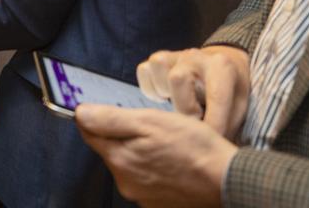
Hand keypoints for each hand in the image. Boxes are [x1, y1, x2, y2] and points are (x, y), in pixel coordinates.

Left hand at [76, 104, 236, 207]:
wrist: (228, 181)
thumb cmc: (193, 147)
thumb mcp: (150, 121)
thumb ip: (111, 119)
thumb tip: (80, 113)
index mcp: (119, 159)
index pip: (90, 133)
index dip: (97, 117)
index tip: (111, 110)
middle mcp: (125, 182)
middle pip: (110, 149)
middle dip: (123, 135)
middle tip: (150, 127)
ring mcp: (142, 196)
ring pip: (130, 164)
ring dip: (140, 152)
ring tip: (166, 145)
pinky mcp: (158, 204)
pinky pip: (147, 180)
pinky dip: (155, 169)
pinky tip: (173, 162)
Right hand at [137, 46, 249, 137]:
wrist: (224, 61)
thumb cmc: (230, 89)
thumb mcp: (238, 105)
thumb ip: (226, 123)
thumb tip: (208, 150)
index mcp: (222, 66)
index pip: (215, 97)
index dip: (213, 125)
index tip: (211, 142)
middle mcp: (196, 56)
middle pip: (178, 78)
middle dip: (184, 108)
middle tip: (192, 123)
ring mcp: (176, 55)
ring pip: (158, 69)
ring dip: (163, 92)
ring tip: (175, 105)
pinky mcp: (159, 58)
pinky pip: (144, 70)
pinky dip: (150, 87)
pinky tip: (163, 97)